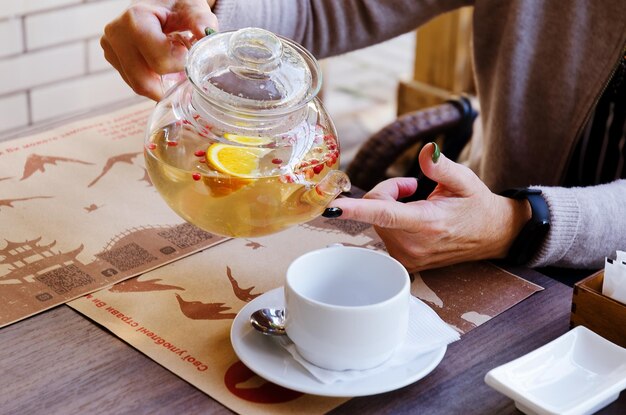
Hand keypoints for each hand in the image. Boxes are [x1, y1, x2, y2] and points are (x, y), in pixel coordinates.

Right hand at [101, 0, 217, 99]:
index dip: (180, 64)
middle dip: (168, 79)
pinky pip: (134, 82)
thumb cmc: (176, 4)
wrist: (158, 1)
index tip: (187, 50)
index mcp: (134, 21)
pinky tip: (159, 64)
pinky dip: (151, 79)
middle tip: (181, 64)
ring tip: (170, 60)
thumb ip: (202, 21)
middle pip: (144, 82)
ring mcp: (110, 48)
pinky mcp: (112, 58)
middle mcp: (116, 36)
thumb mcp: (192, 8)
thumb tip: (207, 35)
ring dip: (159, 82)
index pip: (160, 62)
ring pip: (138, 86)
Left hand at [327, 143, 531, 271]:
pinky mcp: (405, 262)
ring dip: (389, 207)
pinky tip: (413, 220)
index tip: (332, 208)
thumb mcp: (465, 181)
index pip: (384, 214)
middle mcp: (413, 245)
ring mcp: (408, 258)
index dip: (356, 209)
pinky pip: (383, 233)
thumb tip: (426, 151)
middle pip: (375, 209)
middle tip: (414, 188)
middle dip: (388, 193)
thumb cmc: (477, 206)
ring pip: (376, 221)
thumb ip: (442, 166)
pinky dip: (391, 221)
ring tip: (418, 204)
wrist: (492, 237)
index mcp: (427, 223)